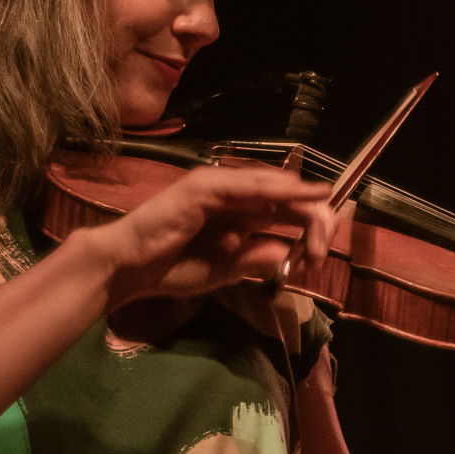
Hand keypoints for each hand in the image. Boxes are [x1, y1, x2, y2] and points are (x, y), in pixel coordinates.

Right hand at [85, 164, 333, 308]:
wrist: (128, 268)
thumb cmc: (170, 268)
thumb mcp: (225, 269)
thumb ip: (255, 260)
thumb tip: (286, 254)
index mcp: (236, 214)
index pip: (283, 211)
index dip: (309, 226)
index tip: (321, 252)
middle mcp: (229, 195)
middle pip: (284, 195)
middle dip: (312, 215)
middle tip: (326, 241)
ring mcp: (215, 187)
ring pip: (269, 187)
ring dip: (298, 203)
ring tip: (321, 217)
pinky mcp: (201, 187)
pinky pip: (243, 184)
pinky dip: (270, 187)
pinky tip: (293, 192)